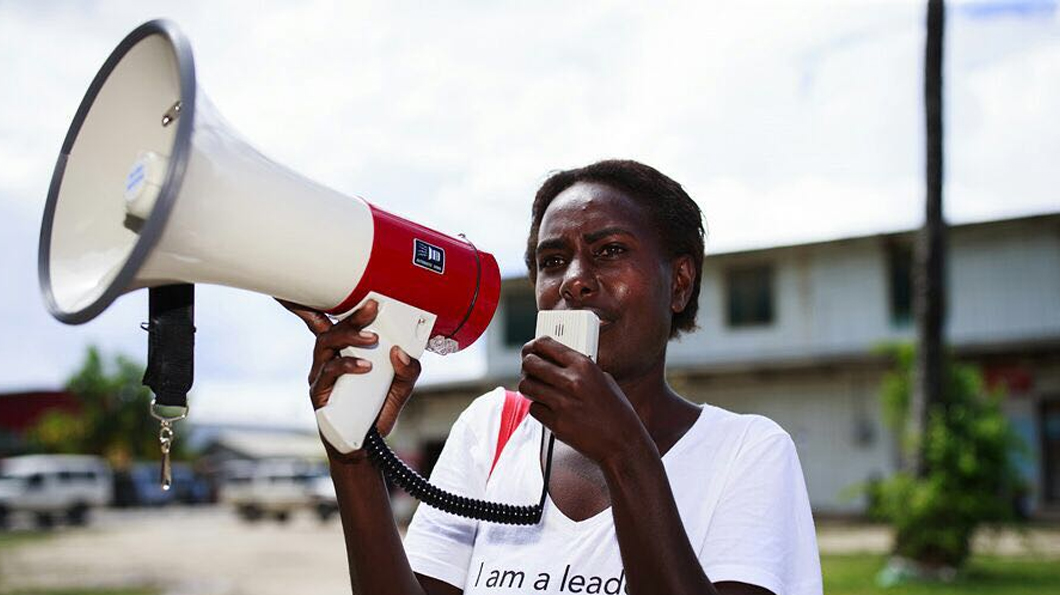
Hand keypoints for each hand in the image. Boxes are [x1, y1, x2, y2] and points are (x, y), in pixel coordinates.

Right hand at [278, 299, 421, 457]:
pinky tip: (365, 366)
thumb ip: (408, 370)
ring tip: (372, 339)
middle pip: (332, 327)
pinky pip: (329, 373)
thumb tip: (401, 352)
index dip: (316, 301)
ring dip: (350, 337)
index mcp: (342, 351)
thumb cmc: (377, 411)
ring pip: (327, 345)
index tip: (319, 280)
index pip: (328, 321)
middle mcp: (327, 358)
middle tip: (373, 306)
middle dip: (353, 314)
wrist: (365, 447)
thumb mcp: (401, 388)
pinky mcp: (319, 393)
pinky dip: (348, 366)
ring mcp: (321, 375)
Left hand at [518, 336, 646, 466]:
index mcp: (584, 366)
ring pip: (527, 385)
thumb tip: (556, 362)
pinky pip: (534, 409)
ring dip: (529, 387)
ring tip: (537, 389)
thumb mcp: (603, 379)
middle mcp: (572, 381)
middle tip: (530, 370)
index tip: (532, 349)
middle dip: (527, 366)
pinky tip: (548, 409)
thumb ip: (579, 369)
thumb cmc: (616, 412)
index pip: (546, 344)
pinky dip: (538, 408)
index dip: (534, 346)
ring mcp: (563, 403)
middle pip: (531, 363)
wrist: (623, 442)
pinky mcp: (556, 424)